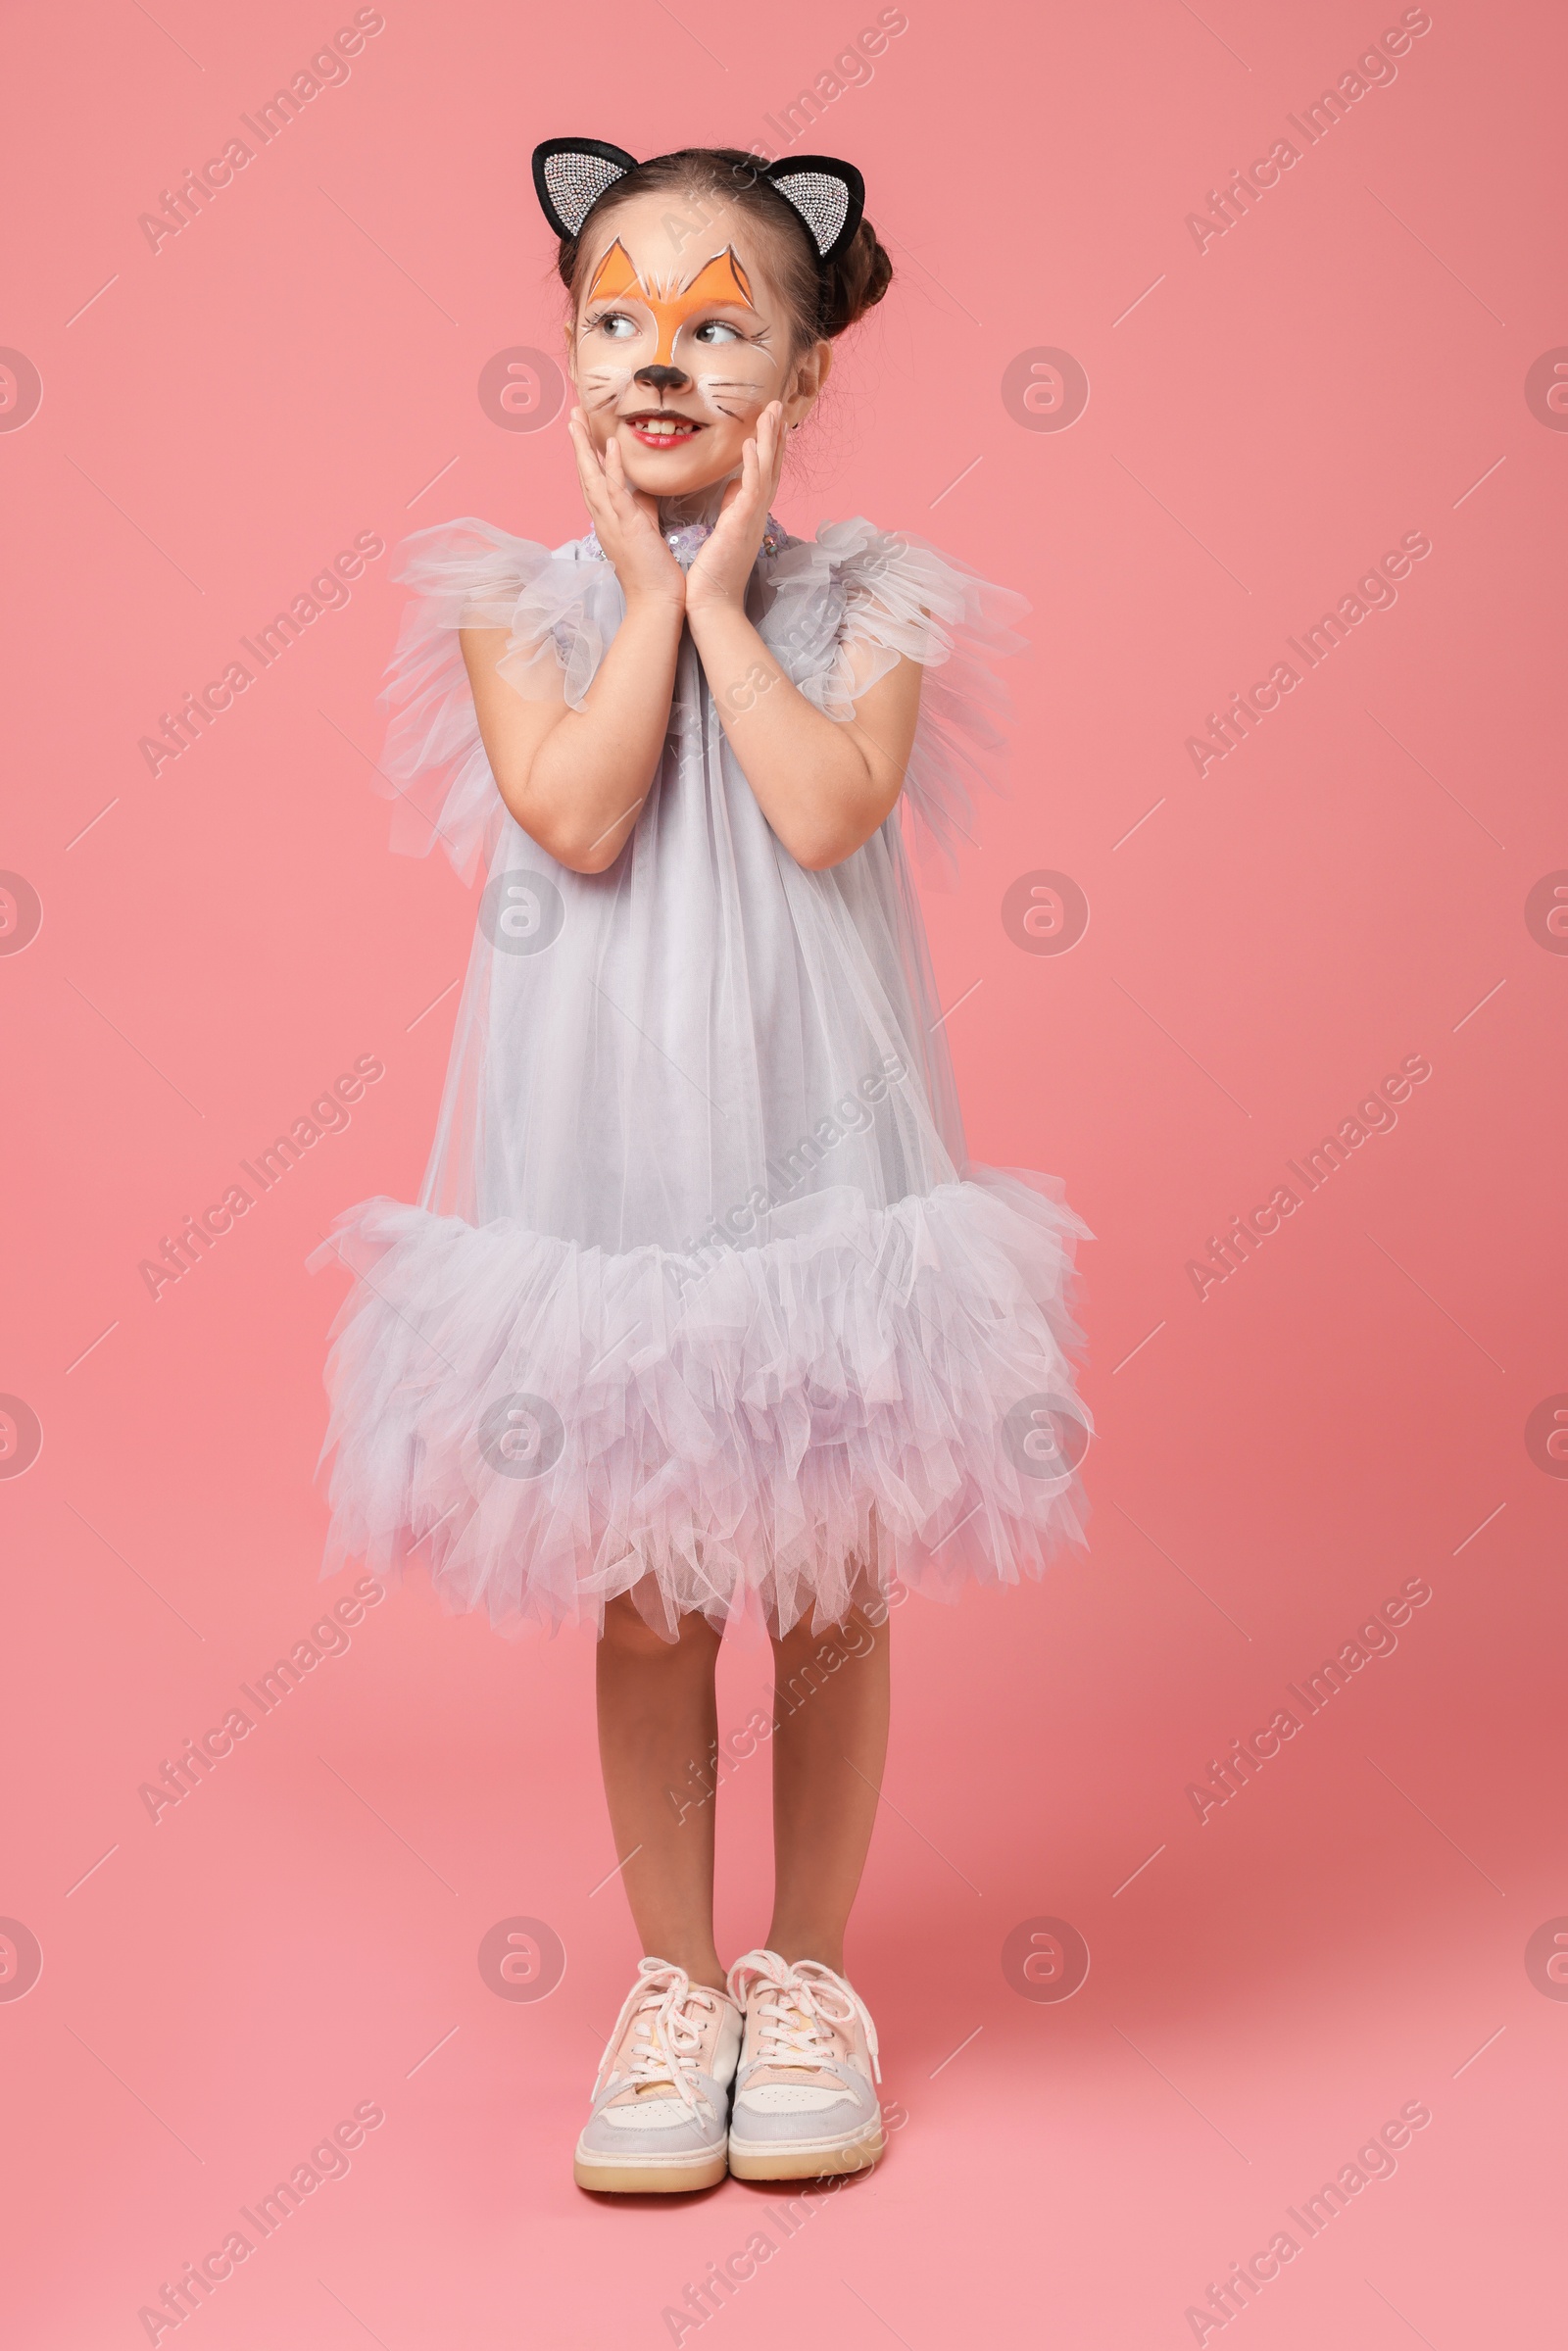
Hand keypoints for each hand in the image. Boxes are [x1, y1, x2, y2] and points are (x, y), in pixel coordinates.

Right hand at [568, 409, 686, 613]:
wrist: (656, 603)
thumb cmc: (653, 573)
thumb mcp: (646, 532)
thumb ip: (641, 510)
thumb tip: (641, 491)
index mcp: (608, 521)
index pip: (593, 482)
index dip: (586, 455)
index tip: (582, 430)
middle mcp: (604, 520)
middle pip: (585, 475)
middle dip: (578, 443)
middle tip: (571, 414)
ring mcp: (613, 523)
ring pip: (592, 478)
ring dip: (584, 447)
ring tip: (577, 419)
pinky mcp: (627, 527)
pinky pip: (616, 492)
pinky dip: (611, 467)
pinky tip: (609, 445)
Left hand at [685, 402, 786, 618]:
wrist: (711, 604)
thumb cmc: (712, 575)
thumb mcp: (723, 533)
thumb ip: (731, 508)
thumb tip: (732, 488)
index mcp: (750, 515)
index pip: (764, 474)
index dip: (769, 447)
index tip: (771, 422)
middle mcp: (756, 515)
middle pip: (772, 467)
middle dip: (776, 435)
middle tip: (778, 406)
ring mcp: (752, 519)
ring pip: (767, 471)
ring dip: (770, 440)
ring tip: (771, 413)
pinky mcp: (742, 525)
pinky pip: (753, 489)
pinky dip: (755, 464)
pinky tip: (753, 443)